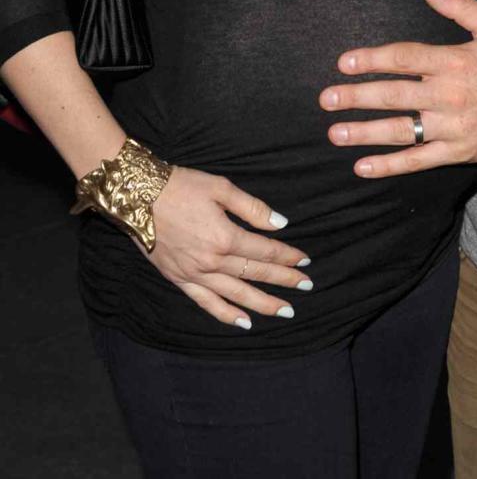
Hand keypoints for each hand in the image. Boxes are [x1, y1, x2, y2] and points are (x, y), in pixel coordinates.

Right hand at [144, 166, 311, 328]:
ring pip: (236, 295)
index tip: (305, 261)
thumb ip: (253, 208)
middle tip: (306, 287)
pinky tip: (244, 322)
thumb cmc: (181, 186)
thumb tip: (281, 224)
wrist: (138, 196)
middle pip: (255, 274)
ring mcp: (194, 274)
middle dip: (283, 281)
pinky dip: (226, 315)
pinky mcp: (179, 279)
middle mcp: (212, 261)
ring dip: (263, 304)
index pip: (265, 251)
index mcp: (225, 237)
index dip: (287, 256)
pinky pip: (206, 303)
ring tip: (284, 311)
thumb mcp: (221, 187)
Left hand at [319, 0, 476, 176]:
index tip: (344, 62)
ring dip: (365, 132)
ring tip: (335, 132)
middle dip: (356, 97)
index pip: (404, 59)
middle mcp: (450, 95)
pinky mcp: (459, 151)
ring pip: (402, 130)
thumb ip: (458, 5)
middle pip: (394, 95)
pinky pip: (419, 160)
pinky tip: (362, 167)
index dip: (372, 60)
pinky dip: (391, 166)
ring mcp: (453, 126)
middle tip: (326, 99)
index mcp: (454, 61)